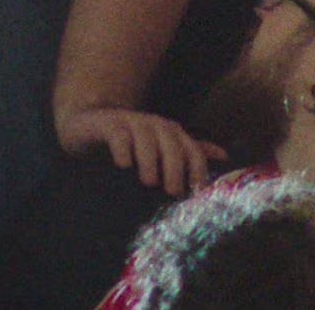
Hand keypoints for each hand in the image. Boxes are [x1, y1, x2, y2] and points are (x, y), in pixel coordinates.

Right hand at [59, 107, 220, 199]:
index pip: (192, 150)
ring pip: (147, 137)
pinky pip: (118, 133)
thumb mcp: (162, 149)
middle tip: (172, 191)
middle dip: (175, 167)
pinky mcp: (107, 124)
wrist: (90, 125)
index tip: (195, 193)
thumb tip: (224, 155)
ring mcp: (130, 122)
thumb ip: (190, 152)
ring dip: (150, 159)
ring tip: (149, 181)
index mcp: (172, 133)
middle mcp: (155, 125)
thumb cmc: (131, 142)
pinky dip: (122, 148)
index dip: (197, 170)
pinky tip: (123, 164)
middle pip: (172, 143)